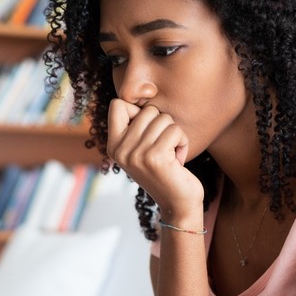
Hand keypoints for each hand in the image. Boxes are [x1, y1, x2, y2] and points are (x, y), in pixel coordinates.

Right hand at [106, 99, 203, 222]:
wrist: (177, 204)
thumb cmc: (165, 171)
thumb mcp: (141, 149)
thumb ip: (135, 127)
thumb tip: (138, 91)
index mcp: (113, 145)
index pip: (118, 104)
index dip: (138, 110)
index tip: (147, 130)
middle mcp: (120, 150)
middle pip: (147, 110)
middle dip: (162, 124)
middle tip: (163, 147)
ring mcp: (136, 154)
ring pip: (163, 118)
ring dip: (174, 134)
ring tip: (171, 154)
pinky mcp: (155, 158)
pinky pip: (175, 130)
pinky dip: (183, 142)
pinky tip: (178, 159)